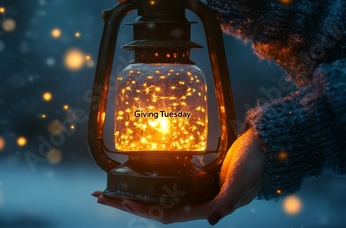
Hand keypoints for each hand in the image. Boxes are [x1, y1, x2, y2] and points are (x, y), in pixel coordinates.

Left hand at [92, 128, 263, 224]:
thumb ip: (227, 201)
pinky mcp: (197, 177)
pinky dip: (154, 182)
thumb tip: (211, 220)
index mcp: (206, 206)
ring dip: (136, 193)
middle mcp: (197, 201)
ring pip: (159, 195)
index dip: (143, 211)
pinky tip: (140, 176)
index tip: (120, 202)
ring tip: (112, 188)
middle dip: (127, 203)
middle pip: (155, 206)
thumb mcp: (241, 182)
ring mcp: (196, 189)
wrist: (266, 148)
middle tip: (100, 195)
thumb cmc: (255, 164)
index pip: (167, 214)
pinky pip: (171, 183)